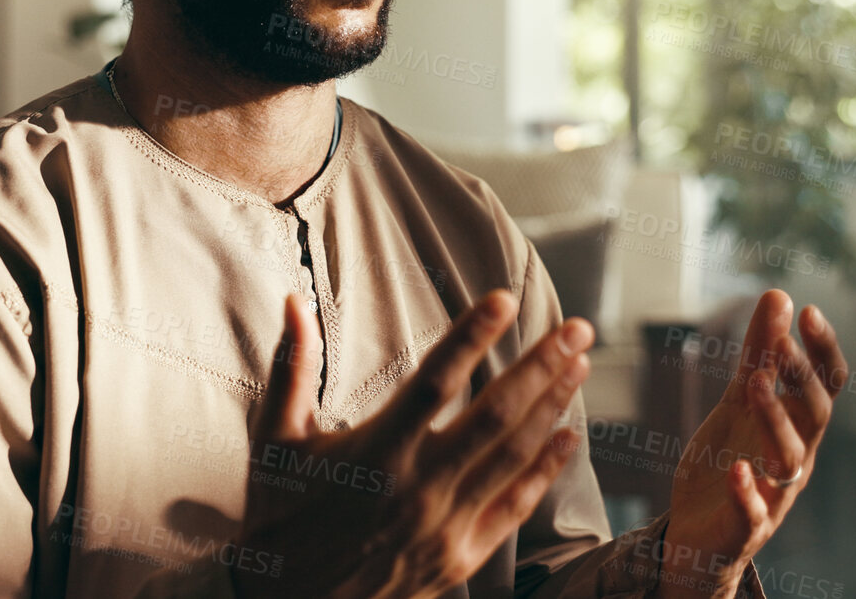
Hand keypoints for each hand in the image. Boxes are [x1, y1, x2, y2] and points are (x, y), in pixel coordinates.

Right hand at [229, 290, 594, 598]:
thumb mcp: (276, 440)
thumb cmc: (281, 517)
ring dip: (552, 406)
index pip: (434, 381)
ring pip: (513, 455)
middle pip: (494, 414)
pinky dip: (545, 469)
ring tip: (580, 364)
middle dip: (541, 366)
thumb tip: (295, 300)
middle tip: (576, 328)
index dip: (471, 336)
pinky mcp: (459, 556)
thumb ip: (292, 366)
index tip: (503, 300)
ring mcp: (444, 525)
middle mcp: (416, 488)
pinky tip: (568, 435)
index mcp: (373, 453)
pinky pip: (513, 506)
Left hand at [654, 290, 847, 597]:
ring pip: (788, 459)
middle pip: (814, 416)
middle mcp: (795, 459)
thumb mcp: (740, 400)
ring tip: (753, 385)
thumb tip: (780, 293)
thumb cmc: (730, 458)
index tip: (810, 311)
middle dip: (801, 378)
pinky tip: (738, 469)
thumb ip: (759, 351)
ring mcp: (773, 494)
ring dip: (774, 420)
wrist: (700, 533)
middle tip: (781, 341)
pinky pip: (754, 512)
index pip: (825, 385)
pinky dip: (748, 492)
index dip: (823, 350)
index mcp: (798, 426)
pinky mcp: (744, 526)